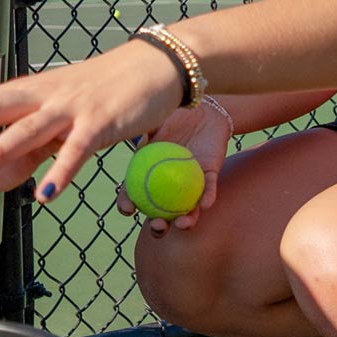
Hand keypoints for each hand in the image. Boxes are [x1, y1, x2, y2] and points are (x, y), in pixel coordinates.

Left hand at [0, 40, 185, 202]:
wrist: (152, 68)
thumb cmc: (101, 95)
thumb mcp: (57, 128)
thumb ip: (25, 156)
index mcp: (26, 96)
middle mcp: (41, 98)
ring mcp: (70, 108)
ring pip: (26, 128)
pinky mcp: (100, 123)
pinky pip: (77, 149)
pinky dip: (60, 171)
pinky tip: (44, 196)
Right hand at [114, 100, 228, 236]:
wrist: (204, 109)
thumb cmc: (174, 115)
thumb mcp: (154, 123)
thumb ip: (141, 133)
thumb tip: (126, 139)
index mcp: (149, 172)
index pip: (134, 193)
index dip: (128, 203)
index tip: (127, 209)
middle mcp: (168, 184)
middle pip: (161, 212)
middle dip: (158, 226)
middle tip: (157, 226)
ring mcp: (190, 183)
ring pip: (187, 210)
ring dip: (185, 221)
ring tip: (183, 224)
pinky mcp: (210, 177)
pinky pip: (209, 190)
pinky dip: (207, 198)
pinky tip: (206, 204)